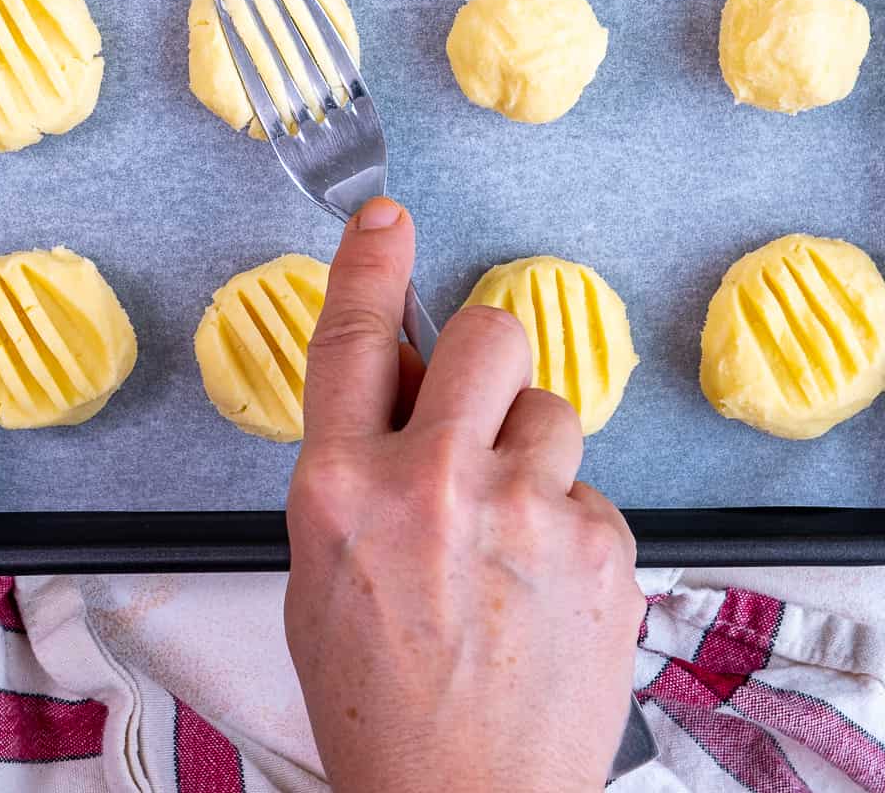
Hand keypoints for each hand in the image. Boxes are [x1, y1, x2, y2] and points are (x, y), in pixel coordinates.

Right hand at [285, 198, 642, 792]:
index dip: (369, 263)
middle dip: (484, 360)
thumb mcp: (321, 572)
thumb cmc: (382, 705)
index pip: (350, 338)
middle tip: (477, 415)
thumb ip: (355, 466)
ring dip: (532, 453)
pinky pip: (591, 489)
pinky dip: (571, 525)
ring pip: (552, 408)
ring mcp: (524, 513)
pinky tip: (544, 590)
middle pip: (488, 334)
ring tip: (510, 539)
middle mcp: (432, 485)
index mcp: (341, 489)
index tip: (385, 217)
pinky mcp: (600, 548)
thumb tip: (403, 379)